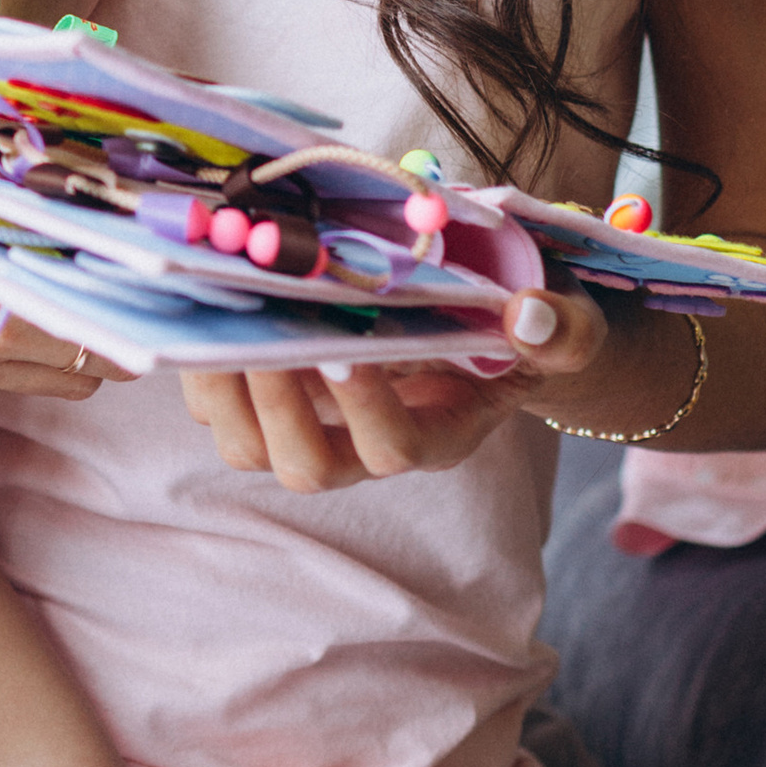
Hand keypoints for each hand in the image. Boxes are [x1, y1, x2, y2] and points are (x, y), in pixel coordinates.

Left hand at [179, 287, 611, 489]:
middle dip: (276, 406)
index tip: (346, 351)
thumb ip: (562, 330)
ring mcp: (314, 422)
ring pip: (248, 444)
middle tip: (262, 337)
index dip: (367, 411)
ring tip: (223, 316)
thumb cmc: (523, 328)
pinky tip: (201, 300)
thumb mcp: (565, 326)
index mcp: (438, 433)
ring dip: (224, 388)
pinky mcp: (270, 393)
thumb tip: (531, 316)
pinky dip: (200, 360)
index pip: (396, 448)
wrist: (490, 322)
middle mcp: (367, 445)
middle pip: (305, 467)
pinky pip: (218, 400)